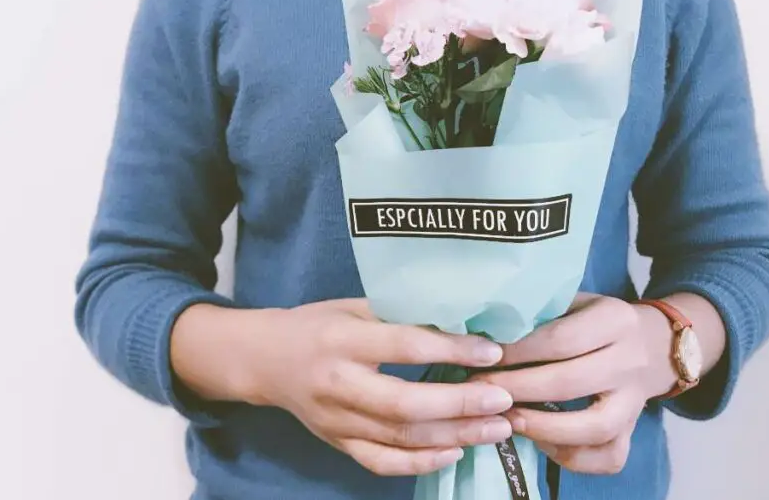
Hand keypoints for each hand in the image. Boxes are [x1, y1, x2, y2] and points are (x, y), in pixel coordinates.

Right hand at [171, 300, 513, 476]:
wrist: (265, 360)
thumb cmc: (319, 323)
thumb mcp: (355, 304)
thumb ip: (400, 313)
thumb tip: (463, 318)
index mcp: (343, 339)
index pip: (404, 346)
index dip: (450, 350)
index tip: (492, 352)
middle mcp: (338, 383)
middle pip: (404, 404)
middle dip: (459, 404)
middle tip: (503, 400)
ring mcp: (336, 421)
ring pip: (400, 438)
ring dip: (454, 436)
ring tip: (497, 428)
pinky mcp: (338, 443)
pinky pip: (382, 462)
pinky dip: (421, 463)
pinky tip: (457, 452)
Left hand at [471, 293, 677, 474]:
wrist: (654, 344)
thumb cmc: (596, 320)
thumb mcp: (575, 302)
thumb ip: (542, 314)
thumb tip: (487, 335)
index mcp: (614, 320)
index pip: (561, 340)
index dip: (518, 353)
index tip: (485, 358)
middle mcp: (629, 361)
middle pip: (570, 383)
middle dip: (518, 389)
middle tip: (480, 391)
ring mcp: (635, 401)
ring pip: (595, 427)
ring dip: (544, 428)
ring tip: (507, 420)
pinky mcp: (634, 431)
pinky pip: (608, 456)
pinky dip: (572, 457)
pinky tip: (541, 442)